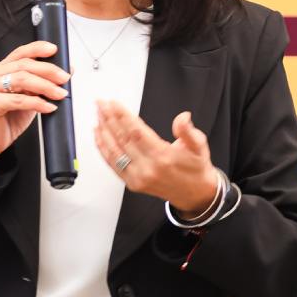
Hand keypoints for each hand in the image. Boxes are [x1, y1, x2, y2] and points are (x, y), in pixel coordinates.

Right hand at [0, 41, 68, 174]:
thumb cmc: (7, 119)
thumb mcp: (28, 98)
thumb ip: (42, 84)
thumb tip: (68, 70)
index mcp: (1, 70)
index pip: (20, 53)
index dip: (37, 48)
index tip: (54, 49)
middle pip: (23, 65)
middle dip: (48, 70)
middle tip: (64, 78)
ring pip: (21, 79)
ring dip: (45, 86)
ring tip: (60, 94)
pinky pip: (18, 100)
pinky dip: (37, 103)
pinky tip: (49, 107)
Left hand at [95, 101, 220, 212]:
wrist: (194, 193)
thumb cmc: (195, 167)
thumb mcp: (199, 146)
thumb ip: (188, 131)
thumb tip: (183, 117)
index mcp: (163, 157)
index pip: (136, 132)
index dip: (123, 116)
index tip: (114, 104)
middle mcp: (148, 168)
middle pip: (122, 139)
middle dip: (109, 119)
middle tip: (101, 104)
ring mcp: (138, 177)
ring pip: (114, 151)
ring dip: (103, 131)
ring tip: (98, 115)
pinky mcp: (132, 183)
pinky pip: (113, 164)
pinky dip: (103, 149)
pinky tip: (99, 135)